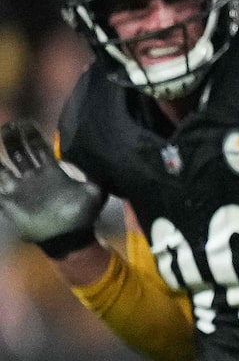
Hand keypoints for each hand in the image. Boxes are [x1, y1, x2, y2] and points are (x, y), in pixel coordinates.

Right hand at [0, 120, 106, 255]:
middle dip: (15, 139)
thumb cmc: (82, 216)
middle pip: (21, 152)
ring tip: (0, 136)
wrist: (68, 238)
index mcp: (52, 172)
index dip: (32, 135)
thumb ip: (97, 175)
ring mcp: (21, 189)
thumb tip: (106, 157)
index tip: (26, 122)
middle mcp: (34, 177)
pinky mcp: (11, 201)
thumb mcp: (95, 193)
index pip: (39, 148)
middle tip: (10, 124)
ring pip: (6, 166)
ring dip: (2, 153)